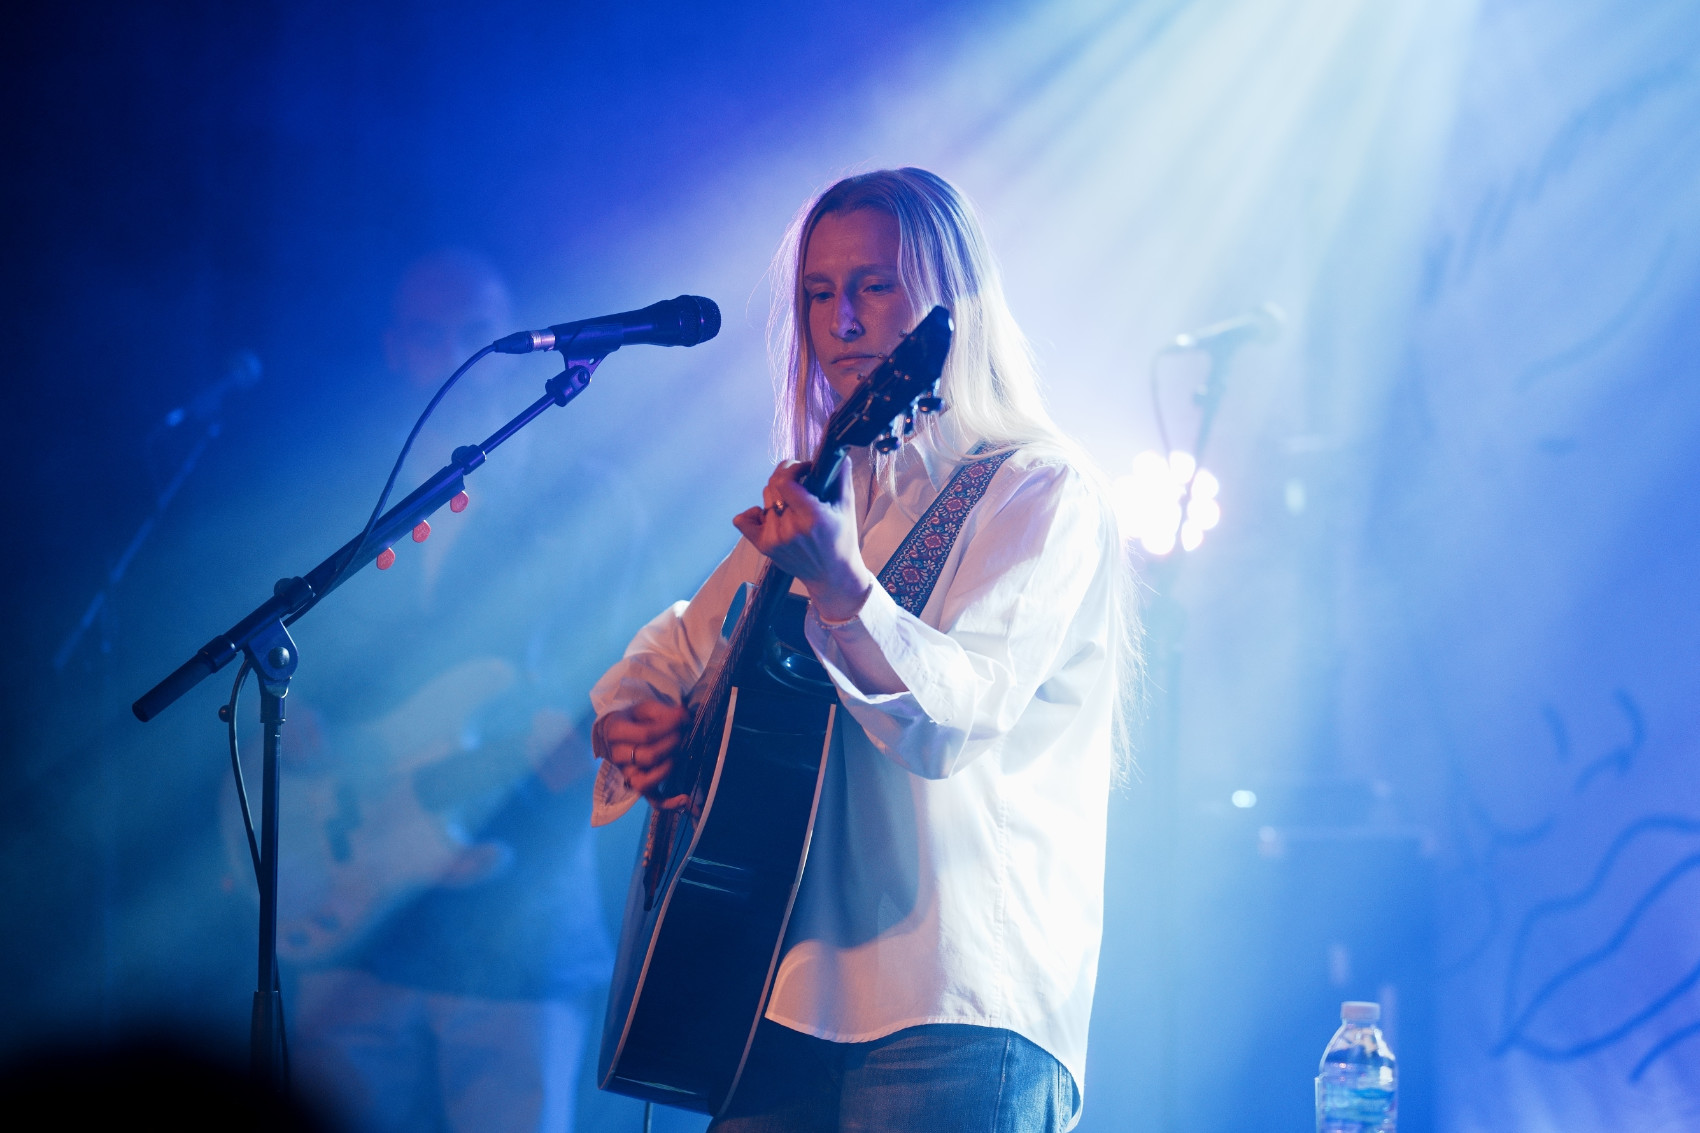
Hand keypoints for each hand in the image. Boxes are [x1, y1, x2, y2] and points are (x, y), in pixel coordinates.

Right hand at [593, 701, 687, 799]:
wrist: (616, 731)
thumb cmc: (633, 718)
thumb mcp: (644, 708)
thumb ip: (663, 712)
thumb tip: (683, 716)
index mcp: (615, 732)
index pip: (646, 735)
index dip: (669, 728)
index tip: (683, 719)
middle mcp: (617, 756)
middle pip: (648, 757)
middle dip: (672, 745)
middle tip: (682, 734)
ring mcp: (627, 773)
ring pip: (645, 782)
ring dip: (668, 769)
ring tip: (679, 755)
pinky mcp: (638, 784)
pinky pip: (652, 800)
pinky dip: (669, 803)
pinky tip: (685, 799)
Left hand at [731, 460, 875, 621]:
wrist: (832, 576)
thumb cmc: (842, 541)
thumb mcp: (847, 508)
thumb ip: (841, 479)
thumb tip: (838, 455)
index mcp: (812, 517)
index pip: (785, 481)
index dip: (793, 469)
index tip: (805, 470)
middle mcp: (791, 528)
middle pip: (773, 486)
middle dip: (786, 478)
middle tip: (800, 482)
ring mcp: (775, 539)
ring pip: (765, 499)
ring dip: (777, 495)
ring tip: (792, 504)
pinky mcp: (764, 546)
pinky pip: (744, 521)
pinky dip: (753, 513)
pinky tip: (768, 514)